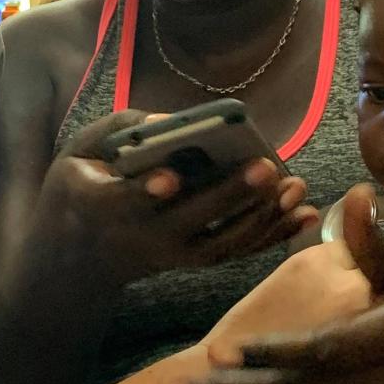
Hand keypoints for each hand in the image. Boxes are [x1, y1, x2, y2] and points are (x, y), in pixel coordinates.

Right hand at [42, 111, 317, 283]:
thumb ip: (120, 129)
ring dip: (262, 217)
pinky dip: (274, 236)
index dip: (148, 191)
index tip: (171, 177)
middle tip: (266, 167)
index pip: (126, 200)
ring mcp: (170, 255)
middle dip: (229, 196)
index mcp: (101, 204)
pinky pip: (237, 252)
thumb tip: (171, 121)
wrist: (77, 255)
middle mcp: (140, 237)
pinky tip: (306, 215)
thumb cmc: (81, 185)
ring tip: (295, 186)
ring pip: (222, 244)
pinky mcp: (192, 262)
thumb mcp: (79, 151)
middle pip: (188, 222)